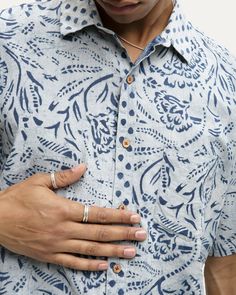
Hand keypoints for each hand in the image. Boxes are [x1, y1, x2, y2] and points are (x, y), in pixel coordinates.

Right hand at [0, 165, 145, 270]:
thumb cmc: (18, 198)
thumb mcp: (40, 182)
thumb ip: (64, 177)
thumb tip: (83, 167)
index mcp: (63, 209)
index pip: (98, 214)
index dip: (118, 216)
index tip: (134, 216)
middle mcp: (64, 229)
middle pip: (100, 233)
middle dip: (124, 233)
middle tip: (142, 234)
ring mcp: (57, 245)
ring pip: (91, 250)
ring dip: (113, 251)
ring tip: (131, 251)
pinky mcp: (49, 255)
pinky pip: (72, 263)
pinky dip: (89, 266)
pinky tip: (104, 266)